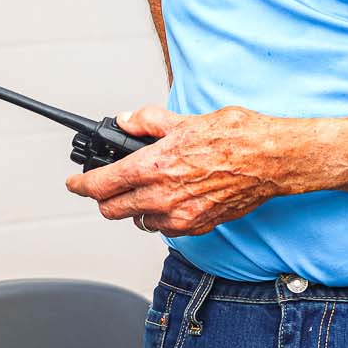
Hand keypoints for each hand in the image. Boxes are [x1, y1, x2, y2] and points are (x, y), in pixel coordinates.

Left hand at [65, 104, 298, 235]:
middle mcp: (163, 196)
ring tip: (139, 190)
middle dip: (102, 199)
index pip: (101, 185)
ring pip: (137, 220)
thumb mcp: (184, 119)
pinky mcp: (198, 226)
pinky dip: (158, 216)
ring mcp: (181, 216)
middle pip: (111, 210)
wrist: (273, 160)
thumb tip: (126, 121)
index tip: (74, 183)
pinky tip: (166, 200)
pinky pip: (164, 228)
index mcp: (154, 167)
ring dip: (131, 208)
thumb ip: (147, 121)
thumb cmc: (236, 137)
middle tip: (102, 187)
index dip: (80, 185)